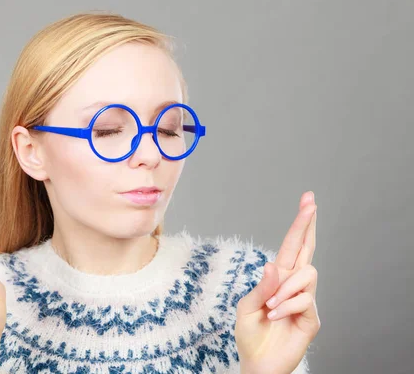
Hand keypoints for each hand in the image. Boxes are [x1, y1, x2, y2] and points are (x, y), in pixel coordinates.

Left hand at [235, 191, 320, 373]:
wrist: (257, 362)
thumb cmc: (250, 333)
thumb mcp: (247, 307)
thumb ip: (262, 287)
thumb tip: (273, 264)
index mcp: (277, 277)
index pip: (292, 246)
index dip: (300, 224)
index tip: (308, 201)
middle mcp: (293, 284)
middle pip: (307, 249)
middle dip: (307, 225)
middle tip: (310, 203)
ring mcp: (305, 299)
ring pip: (307, 274)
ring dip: (285, 288)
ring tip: (270, 306)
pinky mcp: (311, 317)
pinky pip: (304, 300)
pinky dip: (285, 306)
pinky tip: (275, 316)